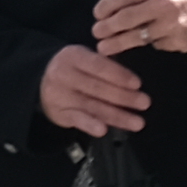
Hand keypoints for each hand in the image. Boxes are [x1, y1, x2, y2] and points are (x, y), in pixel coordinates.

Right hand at [35, 43, 152, 137]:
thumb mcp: (86, 58)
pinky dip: (90, 125)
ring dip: (117, 115)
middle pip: (97, 87)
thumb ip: (107, 65)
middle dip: (124, 97)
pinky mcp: (58, 112)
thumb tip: (134, 79)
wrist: (41, 82)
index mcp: (73, 56)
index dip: (119, 75)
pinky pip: (76, 119)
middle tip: (145, 102)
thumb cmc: (76, 69)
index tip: (138, 84)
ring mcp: (59, 95)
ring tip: (138, 122)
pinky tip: (103, 130)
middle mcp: (63, 74)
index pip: (99, 66)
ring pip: (91, 106)